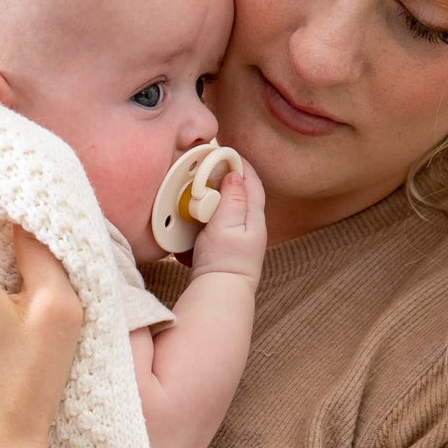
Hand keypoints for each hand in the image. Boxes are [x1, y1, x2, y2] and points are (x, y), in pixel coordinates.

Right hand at [189, 157, 266, 284]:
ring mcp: (238, 240)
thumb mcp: (227, 225)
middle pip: (240, 194)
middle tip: (208, 166)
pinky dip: (205, 219)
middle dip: (225, 178)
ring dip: (213, 198)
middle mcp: (250, 228)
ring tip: (198, 189)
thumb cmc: (224, 262)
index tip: (224, 151)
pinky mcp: (224, 250)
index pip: (251, 181)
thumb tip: (234, 173)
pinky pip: (214, 227)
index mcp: (254, 218)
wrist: (219, 295)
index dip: (239, 164)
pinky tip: (193, 219)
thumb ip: (231, 199)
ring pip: (226, 210)